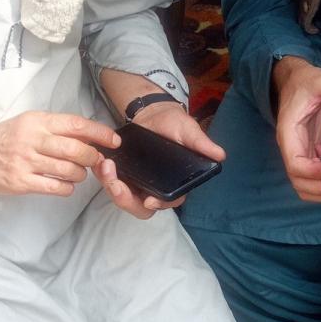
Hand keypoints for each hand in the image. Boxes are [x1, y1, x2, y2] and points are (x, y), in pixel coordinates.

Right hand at [0, 111, 118, 195]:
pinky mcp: (20, 182)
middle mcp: (32, 139)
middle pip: (76, 149)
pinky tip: (65, 185)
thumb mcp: (27, 123)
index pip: (75, 124)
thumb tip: (88, 134)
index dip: (99, 133)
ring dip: (80, 174)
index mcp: (36, 121)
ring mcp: (26, 161)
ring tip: (77, 173)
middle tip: (96, 161)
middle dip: (93, 157)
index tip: (113, 141)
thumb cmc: (3, 139)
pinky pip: (55, 187)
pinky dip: (67, 188)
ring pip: (68, 169)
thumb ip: (54, 127)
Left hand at [95, 100, 225, 219]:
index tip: (148, 200)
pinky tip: (100, 163)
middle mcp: (156, 188)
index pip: (169, 201)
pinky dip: (103, 176)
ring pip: (123, 198)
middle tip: (115, 183)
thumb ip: (201, 143)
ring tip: (105, 166)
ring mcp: (138, 183)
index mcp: (175, 183)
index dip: (159, 204)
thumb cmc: (175, 124)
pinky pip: (112, 183)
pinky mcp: (123, 175)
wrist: (153, 113)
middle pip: (141, 207)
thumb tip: (220, 155)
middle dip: (126, 199)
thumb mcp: (189, 130)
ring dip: (111, 186)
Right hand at [272, 58, 320, 201]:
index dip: (314, 172)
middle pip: (299, 182)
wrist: (295, 83)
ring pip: (304, 186)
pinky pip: (312, 180)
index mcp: (289, 132)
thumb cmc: (307, 82)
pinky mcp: (308, 156)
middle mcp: (291, 148)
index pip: (295, 164)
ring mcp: (299, 154)